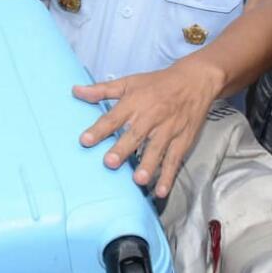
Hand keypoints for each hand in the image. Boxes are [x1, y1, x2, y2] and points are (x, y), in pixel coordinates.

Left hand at [73, 61, 222, 198]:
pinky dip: (168, 176)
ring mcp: (168, 130)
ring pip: (157, 150)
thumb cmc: (157, 83)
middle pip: (135, 135)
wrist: (195, 81)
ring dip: (148, 166)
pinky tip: (160, 191)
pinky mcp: (182, 141)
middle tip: (110, 163)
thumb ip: (101, 90)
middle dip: (123, 149)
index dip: (99, 130)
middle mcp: (151, 117)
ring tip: (138, 180)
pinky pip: (174, 160)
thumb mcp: (129, 82)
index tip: (84, 141)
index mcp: (134, 103)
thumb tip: (75, 91)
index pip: (113, 117)